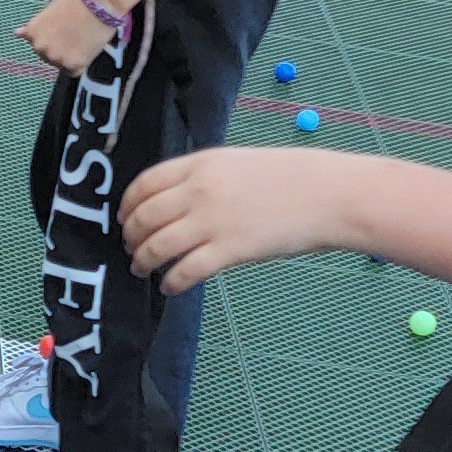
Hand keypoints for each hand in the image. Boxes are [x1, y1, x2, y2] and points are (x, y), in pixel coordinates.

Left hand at [17, 0, 120, 78]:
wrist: (98, 5)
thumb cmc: (74, 4)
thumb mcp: (48, 11)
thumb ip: (35, 26)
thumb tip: (18, 33)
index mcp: (33, 33)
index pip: (36, 44)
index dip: (50, 38)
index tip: (61, 31)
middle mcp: (41, 47)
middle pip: (46, 56)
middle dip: (57, 49)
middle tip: (72, 36)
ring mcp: (56, 58)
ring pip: (59, 64)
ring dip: (68, 58)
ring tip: (80, 42)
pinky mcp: (73, 65)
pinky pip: (73, 71)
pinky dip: (79, 64)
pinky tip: (85, 50)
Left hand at [122, 145, 359, 291]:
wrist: (329, 194)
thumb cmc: (291, 178)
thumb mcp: (239, 163)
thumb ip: (206, 178)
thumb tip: (179, 199)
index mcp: (201, 164)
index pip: (145, 183)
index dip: (127, 204)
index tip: (122, 218)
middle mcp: (199, 191)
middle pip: (145, 216)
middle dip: (130, 236)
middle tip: (130, 248)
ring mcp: (213, 221)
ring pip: (157, 245)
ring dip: (143, 260)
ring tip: (141, 269)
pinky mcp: (230, 250)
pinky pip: (185, 271)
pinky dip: (170, 282)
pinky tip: (169, 288)